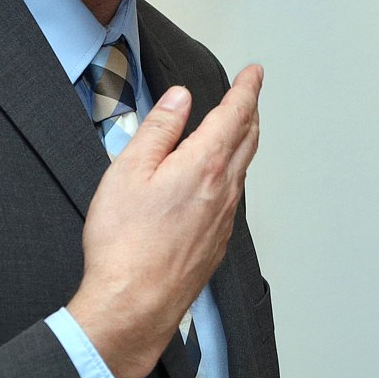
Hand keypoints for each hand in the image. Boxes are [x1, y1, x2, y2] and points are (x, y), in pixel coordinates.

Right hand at [67, 66, 262, 377]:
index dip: (247, 89)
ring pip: (243, 170)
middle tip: (250, 94)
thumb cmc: (124, 243)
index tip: (254, 73)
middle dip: (250, 111)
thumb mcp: (128, 172)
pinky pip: (232, 199)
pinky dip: (232, 176)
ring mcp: (223, 220)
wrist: (134, 304)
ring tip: (238, 130)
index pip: (235, 115)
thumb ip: (159, 130)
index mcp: (204, 165)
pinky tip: (220, 181)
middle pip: (248, 140)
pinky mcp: (216, 243)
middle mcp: (223, 191)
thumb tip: (180, 100)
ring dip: (244, 143)